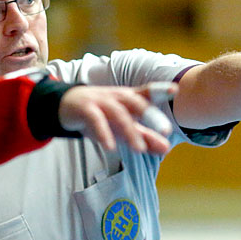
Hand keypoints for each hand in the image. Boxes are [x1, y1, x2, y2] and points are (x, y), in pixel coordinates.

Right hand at [59, 84, 176, 153]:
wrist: (66, 105)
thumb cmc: (100, 114)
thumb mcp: (122, 126)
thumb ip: (144, 136)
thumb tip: (167, 149)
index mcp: (128, 98)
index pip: (146, 92)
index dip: (160, 90)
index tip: (175, 90)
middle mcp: (116, 97)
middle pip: (136, 103)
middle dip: (151, 115)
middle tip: (166, 131)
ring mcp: (100, 101)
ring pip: (118, 113)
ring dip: (129, 130)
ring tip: (139, 149)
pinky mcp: (84, 109)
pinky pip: (95, 119)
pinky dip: (103, 133)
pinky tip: (110, 147)